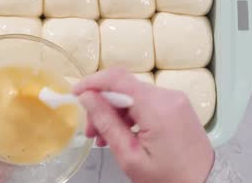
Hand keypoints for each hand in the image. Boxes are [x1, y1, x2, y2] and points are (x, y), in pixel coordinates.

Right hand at [74, 68, 213, 182]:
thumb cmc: (167, 179)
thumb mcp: (130, 156)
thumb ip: (107, 123)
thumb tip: (87, 97)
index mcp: (157, 107)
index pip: (117, 78)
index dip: (92, 82)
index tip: (75, 94)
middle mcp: (168, 96)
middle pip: (124, 88)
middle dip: (102, 105)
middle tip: (89, 131)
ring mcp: (175, 99)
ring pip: (133, 95)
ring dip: (114, 112)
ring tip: (103, 138)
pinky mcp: (177, 106)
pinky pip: (146, 102)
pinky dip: (130, 114)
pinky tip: (122, 133)